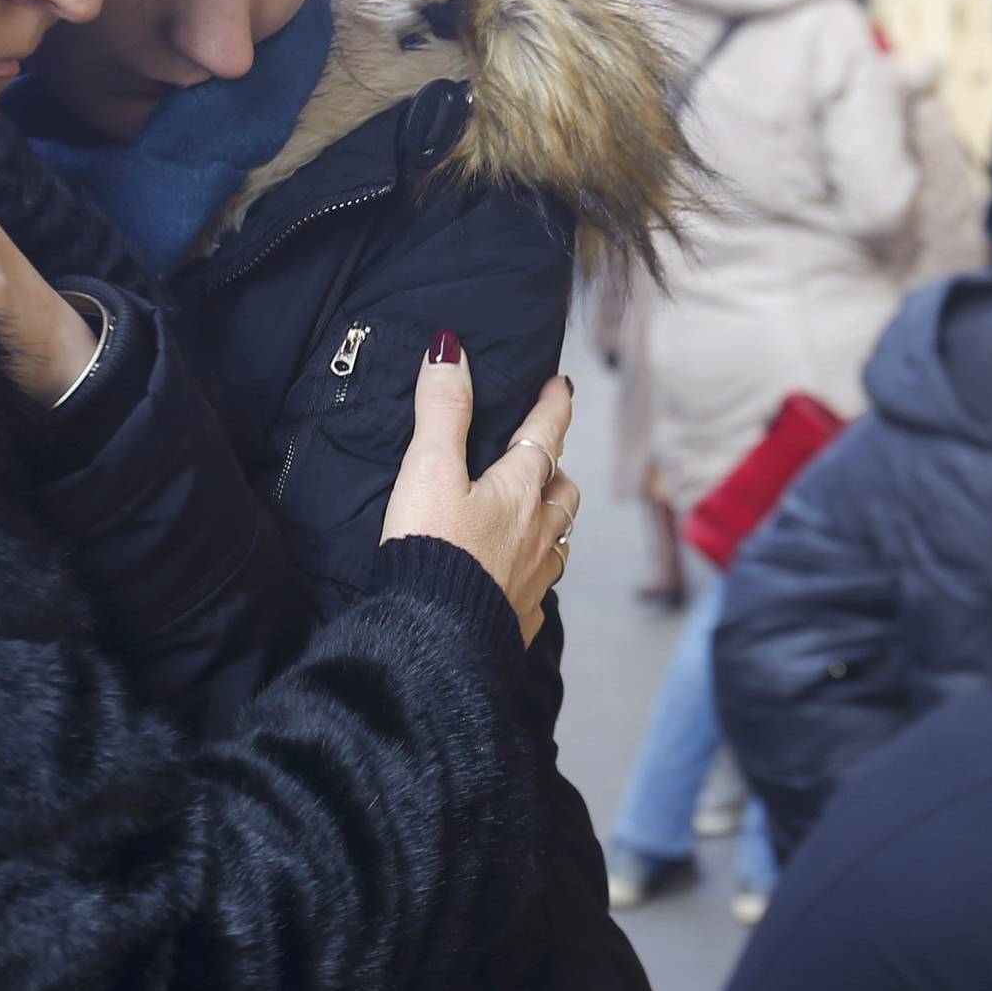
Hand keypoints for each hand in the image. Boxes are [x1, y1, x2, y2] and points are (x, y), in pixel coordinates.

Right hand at [382, 340, 578, 646]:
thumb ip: (441, 410)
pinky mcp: (520, 619)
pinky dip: (534, 574)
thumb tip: (450, 350)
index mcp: (517, 491)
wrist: (435, 639)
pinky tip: (519, 580)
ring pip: (558, 540)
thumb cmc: (431, 551)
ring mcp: (533, 579)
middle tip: (545, 455)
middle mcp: (537, 533)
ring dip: (552, 522)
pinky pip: (540, 590)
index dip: (553, 406)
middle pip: (562, 491)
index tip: (561, 387)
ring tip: (537, 516)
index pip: (545, 436)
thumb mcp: (429, 470)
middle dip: (556, 467)